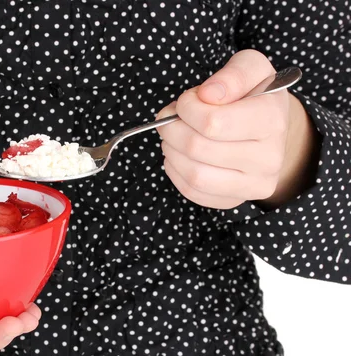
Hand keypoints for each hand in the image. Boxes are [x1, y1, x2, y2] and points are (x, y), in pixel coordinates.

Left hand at [156, 49, 317, 209]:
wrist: (270, 128)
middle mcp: (268, 158)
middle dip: (172, 129)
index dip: (187, 108)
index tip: (187, 100)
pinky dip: (175, 172)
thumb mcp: (250, 67)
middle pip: (197, 148)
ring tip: (173, 136)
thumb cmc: (254, 94)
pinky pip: (193, 192)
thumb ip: (232, 74)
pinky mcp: (235, 200)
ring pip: (194, 175)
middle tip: (171, 118)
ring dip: (171, 151)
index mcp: (272, 121)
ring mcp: (253, 184)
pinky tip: (179, 155)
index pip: (212, 122)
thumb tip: (207, 95)